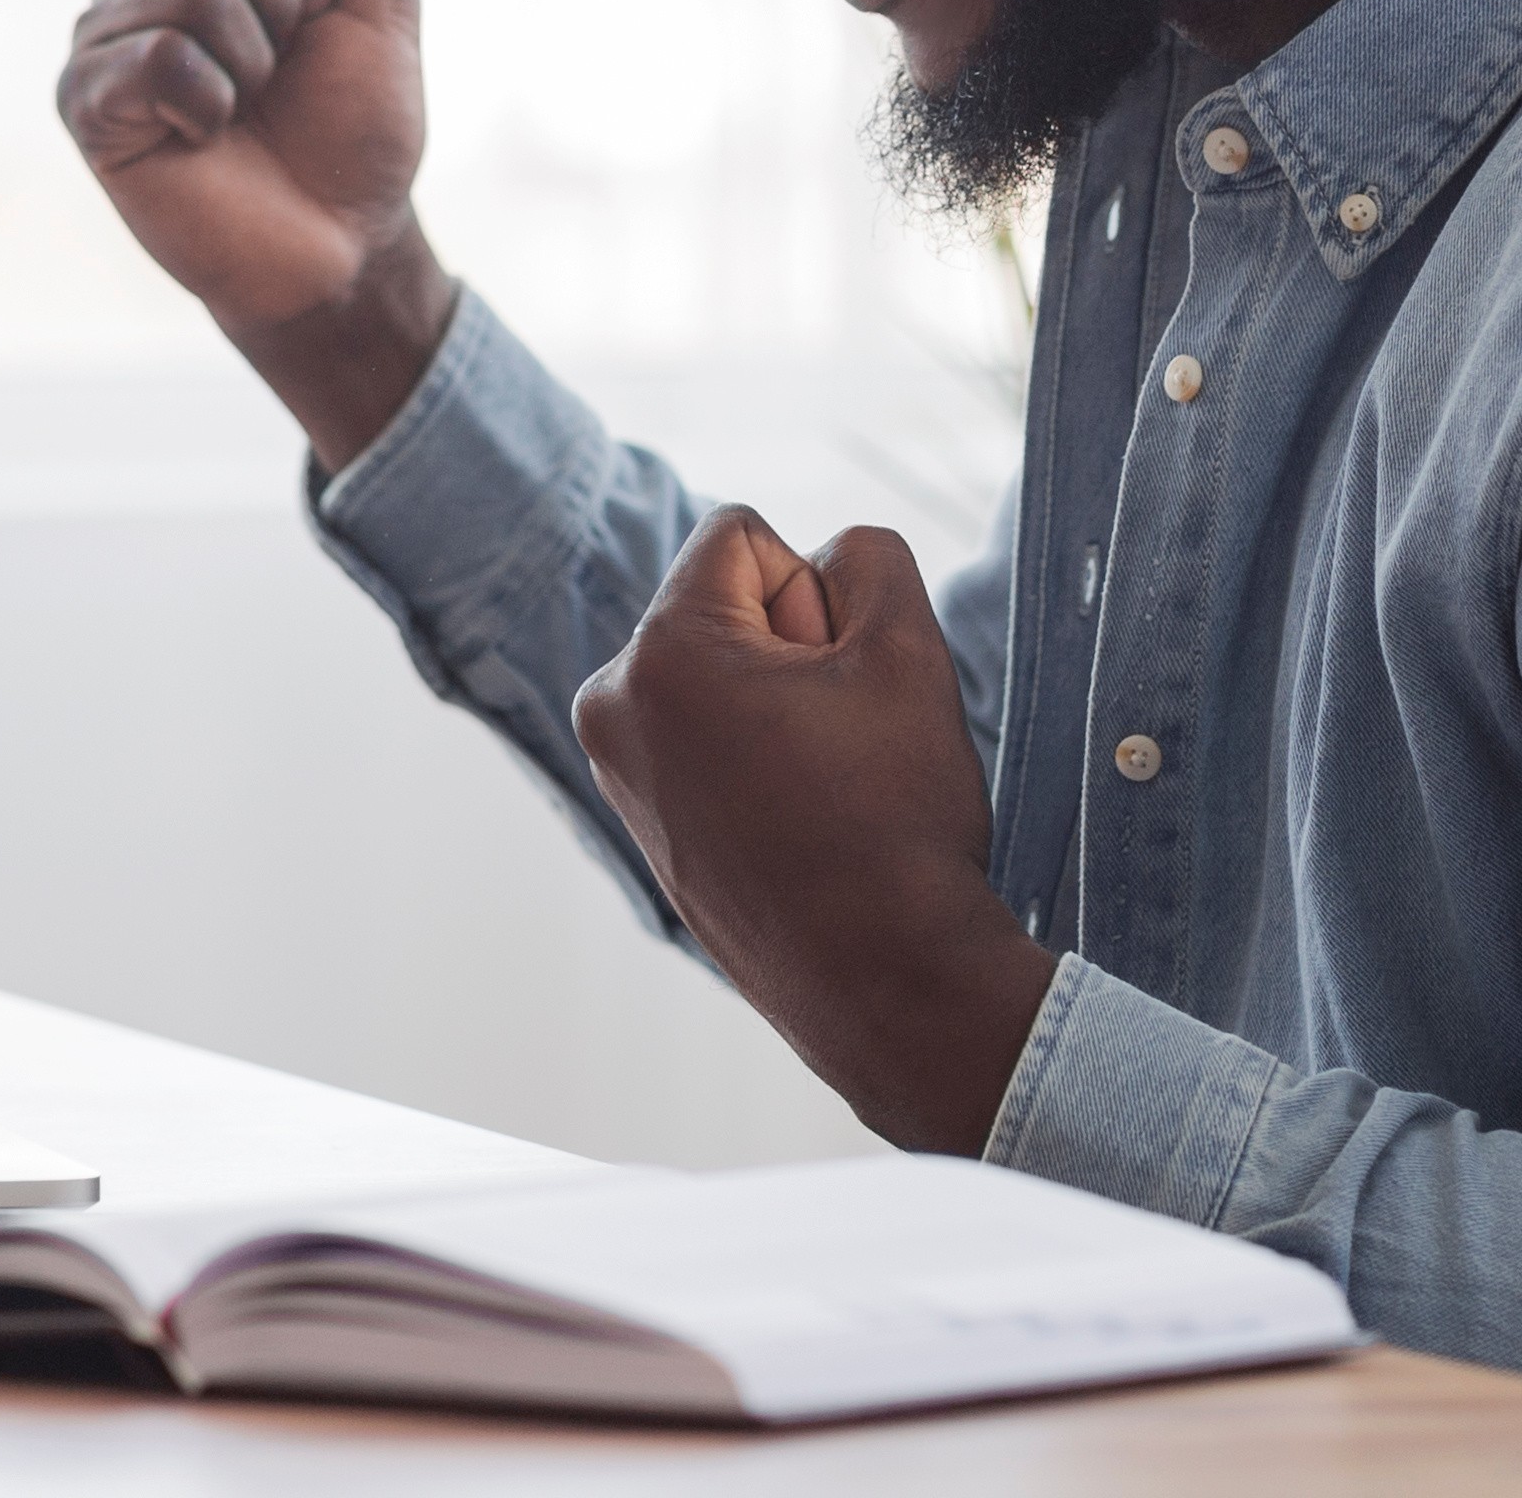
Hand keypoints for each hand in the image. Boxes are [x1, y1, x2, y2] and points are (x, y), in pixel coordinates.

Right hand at [55, 0, 450, 465]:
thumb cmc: (355, 124)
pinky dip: (209, 107)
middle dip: (287, 3)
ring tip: (243, 107)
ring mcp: (104, 29)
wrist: (339, 243)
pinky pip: (157, 60)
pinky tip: (201, 137)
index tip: (321, 11)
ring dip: (253, 65)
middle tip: (279, 69)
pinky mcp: (83, 99)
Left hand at [574, 510, 1055, 1153]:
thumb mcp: (909, 651)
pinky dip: (756, 754)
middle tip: (835, 745)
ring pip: (722, 670)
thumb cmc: (894, 821)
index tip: (837, 684)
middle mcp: (613, 707)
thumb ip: (870, 558)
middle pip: (724, 604)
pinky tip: (796, 821)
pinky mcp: (642, 819)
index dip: (818, 597)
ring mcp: (619, 771)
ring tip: (818, 788)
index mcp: (659, 654)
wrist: (884, 984)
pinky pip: (710, 735)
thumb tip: (823, 561)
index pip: (744, 538)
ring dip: (779, 702)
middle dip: (792, 648)